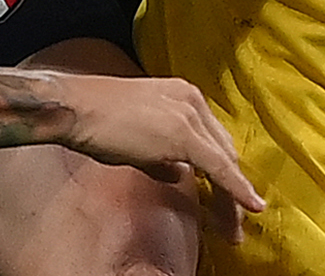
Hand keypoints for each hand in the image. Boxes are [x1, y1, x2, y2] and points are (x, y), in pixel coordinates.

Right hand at [53, 71, 264, 242]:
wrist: (76, 107)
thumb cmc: (96, 120)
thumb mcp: (137, 136)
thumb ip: (161, 155)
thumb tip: (176, 174)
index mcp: (184, 95)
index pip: (213, 139)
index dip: (224, 171)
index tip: (230, 196)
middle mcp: (193, 100)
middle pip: (225, 150)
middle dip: (232, 188)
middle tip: (234, 220)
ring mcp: (190, 114)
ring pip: (225, 161)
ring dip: (232, 198)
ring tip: (233, 228)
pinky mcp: (183, 133)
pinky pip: (219, 167)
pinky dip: (237, 189)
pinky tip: (248, 206)